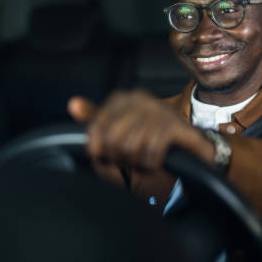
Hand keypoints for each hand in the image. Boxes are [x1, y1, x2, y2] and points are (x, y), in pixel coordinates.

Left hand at [68, 90, 214, 169]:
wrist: (188, 159)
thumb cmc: (147, 147)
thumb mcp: (115, 137)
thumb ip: (94, 122)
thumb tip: (73, 103)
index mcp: (122, 99)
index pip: (96, 125)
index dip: (98, 148)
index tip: (105, 157)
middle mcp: (140, 99)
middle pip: (112, 137)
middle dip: (120, 157)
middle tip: (130, 161)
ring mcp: (159, 110)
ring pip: (132, 144)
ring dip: (137, 161)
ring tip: (144, 161)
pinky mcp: (177, 125)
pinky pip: (152, 147)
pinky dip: (151, 162)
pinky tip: (155, 162)